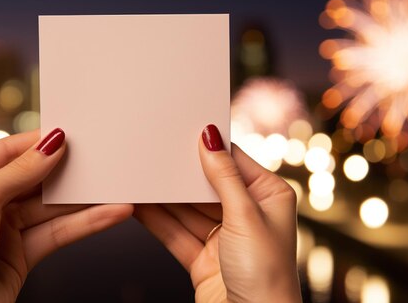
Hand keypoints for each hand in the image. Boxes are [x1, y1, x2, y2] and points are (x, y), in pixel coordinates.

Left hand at [0, 128, 132, 301]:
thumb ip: (20, 170)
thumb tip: (51, 144)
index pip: (4, 151)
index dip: (37, 143)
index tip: (69, 134)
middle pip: (30, 179)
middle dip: (63, 170)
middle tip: (95, 156)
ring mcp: (0, 230)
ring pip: (47, 208)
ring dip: (80, 200)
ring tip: (111, 186)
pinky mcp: (19, 256)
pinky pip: (55, 233)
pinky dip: (83, 224)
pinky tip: (108, 213)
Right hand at [134, 124, 300, 301]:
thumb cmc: (267, 277)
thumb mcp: (245, 217)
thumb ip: (223, 177)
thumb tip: (210, 138)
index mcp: (268, 197)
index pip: (233, 162)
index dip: (209, 148)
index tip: (183, 130)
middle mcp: (246, 215)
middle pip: (205, 185)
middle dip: (180, 174)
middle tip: (154, 154)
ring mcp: (221, 237)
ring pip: (186, 208)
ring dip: (164, 197)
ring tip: (140, 177)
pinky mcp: (201, 257)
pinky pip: (174, 231)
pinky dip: (156, 220)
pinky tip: (139, 205)